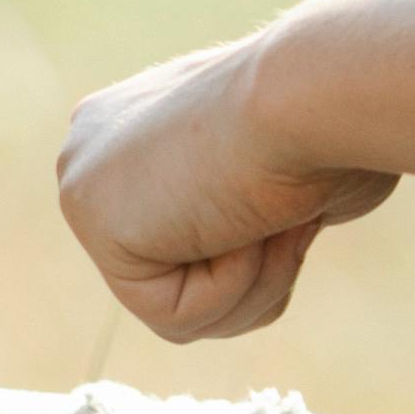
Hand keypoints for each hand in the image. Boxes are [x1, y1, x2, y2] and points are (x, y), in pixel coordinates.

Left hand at [54, 8, 400, 339]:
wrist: (314, 98)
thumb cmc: (330, 130)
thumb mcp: (286, 181)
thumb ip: (249, 215)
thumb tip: (256, 240)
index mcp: (136, 131)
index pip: (186, 241)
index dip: (264, 251)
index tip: (296, 203)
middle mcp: (96, 151)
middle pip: (177, 280)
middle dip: (255, 271)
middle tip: (287, 214)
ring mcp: (84, 184)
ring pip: (178, 308)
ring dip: (250, 283)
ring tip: (267, 215)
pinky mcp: (90, 219)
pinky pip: (172, 315)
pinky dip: (227, 287)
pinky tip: (234, 221)